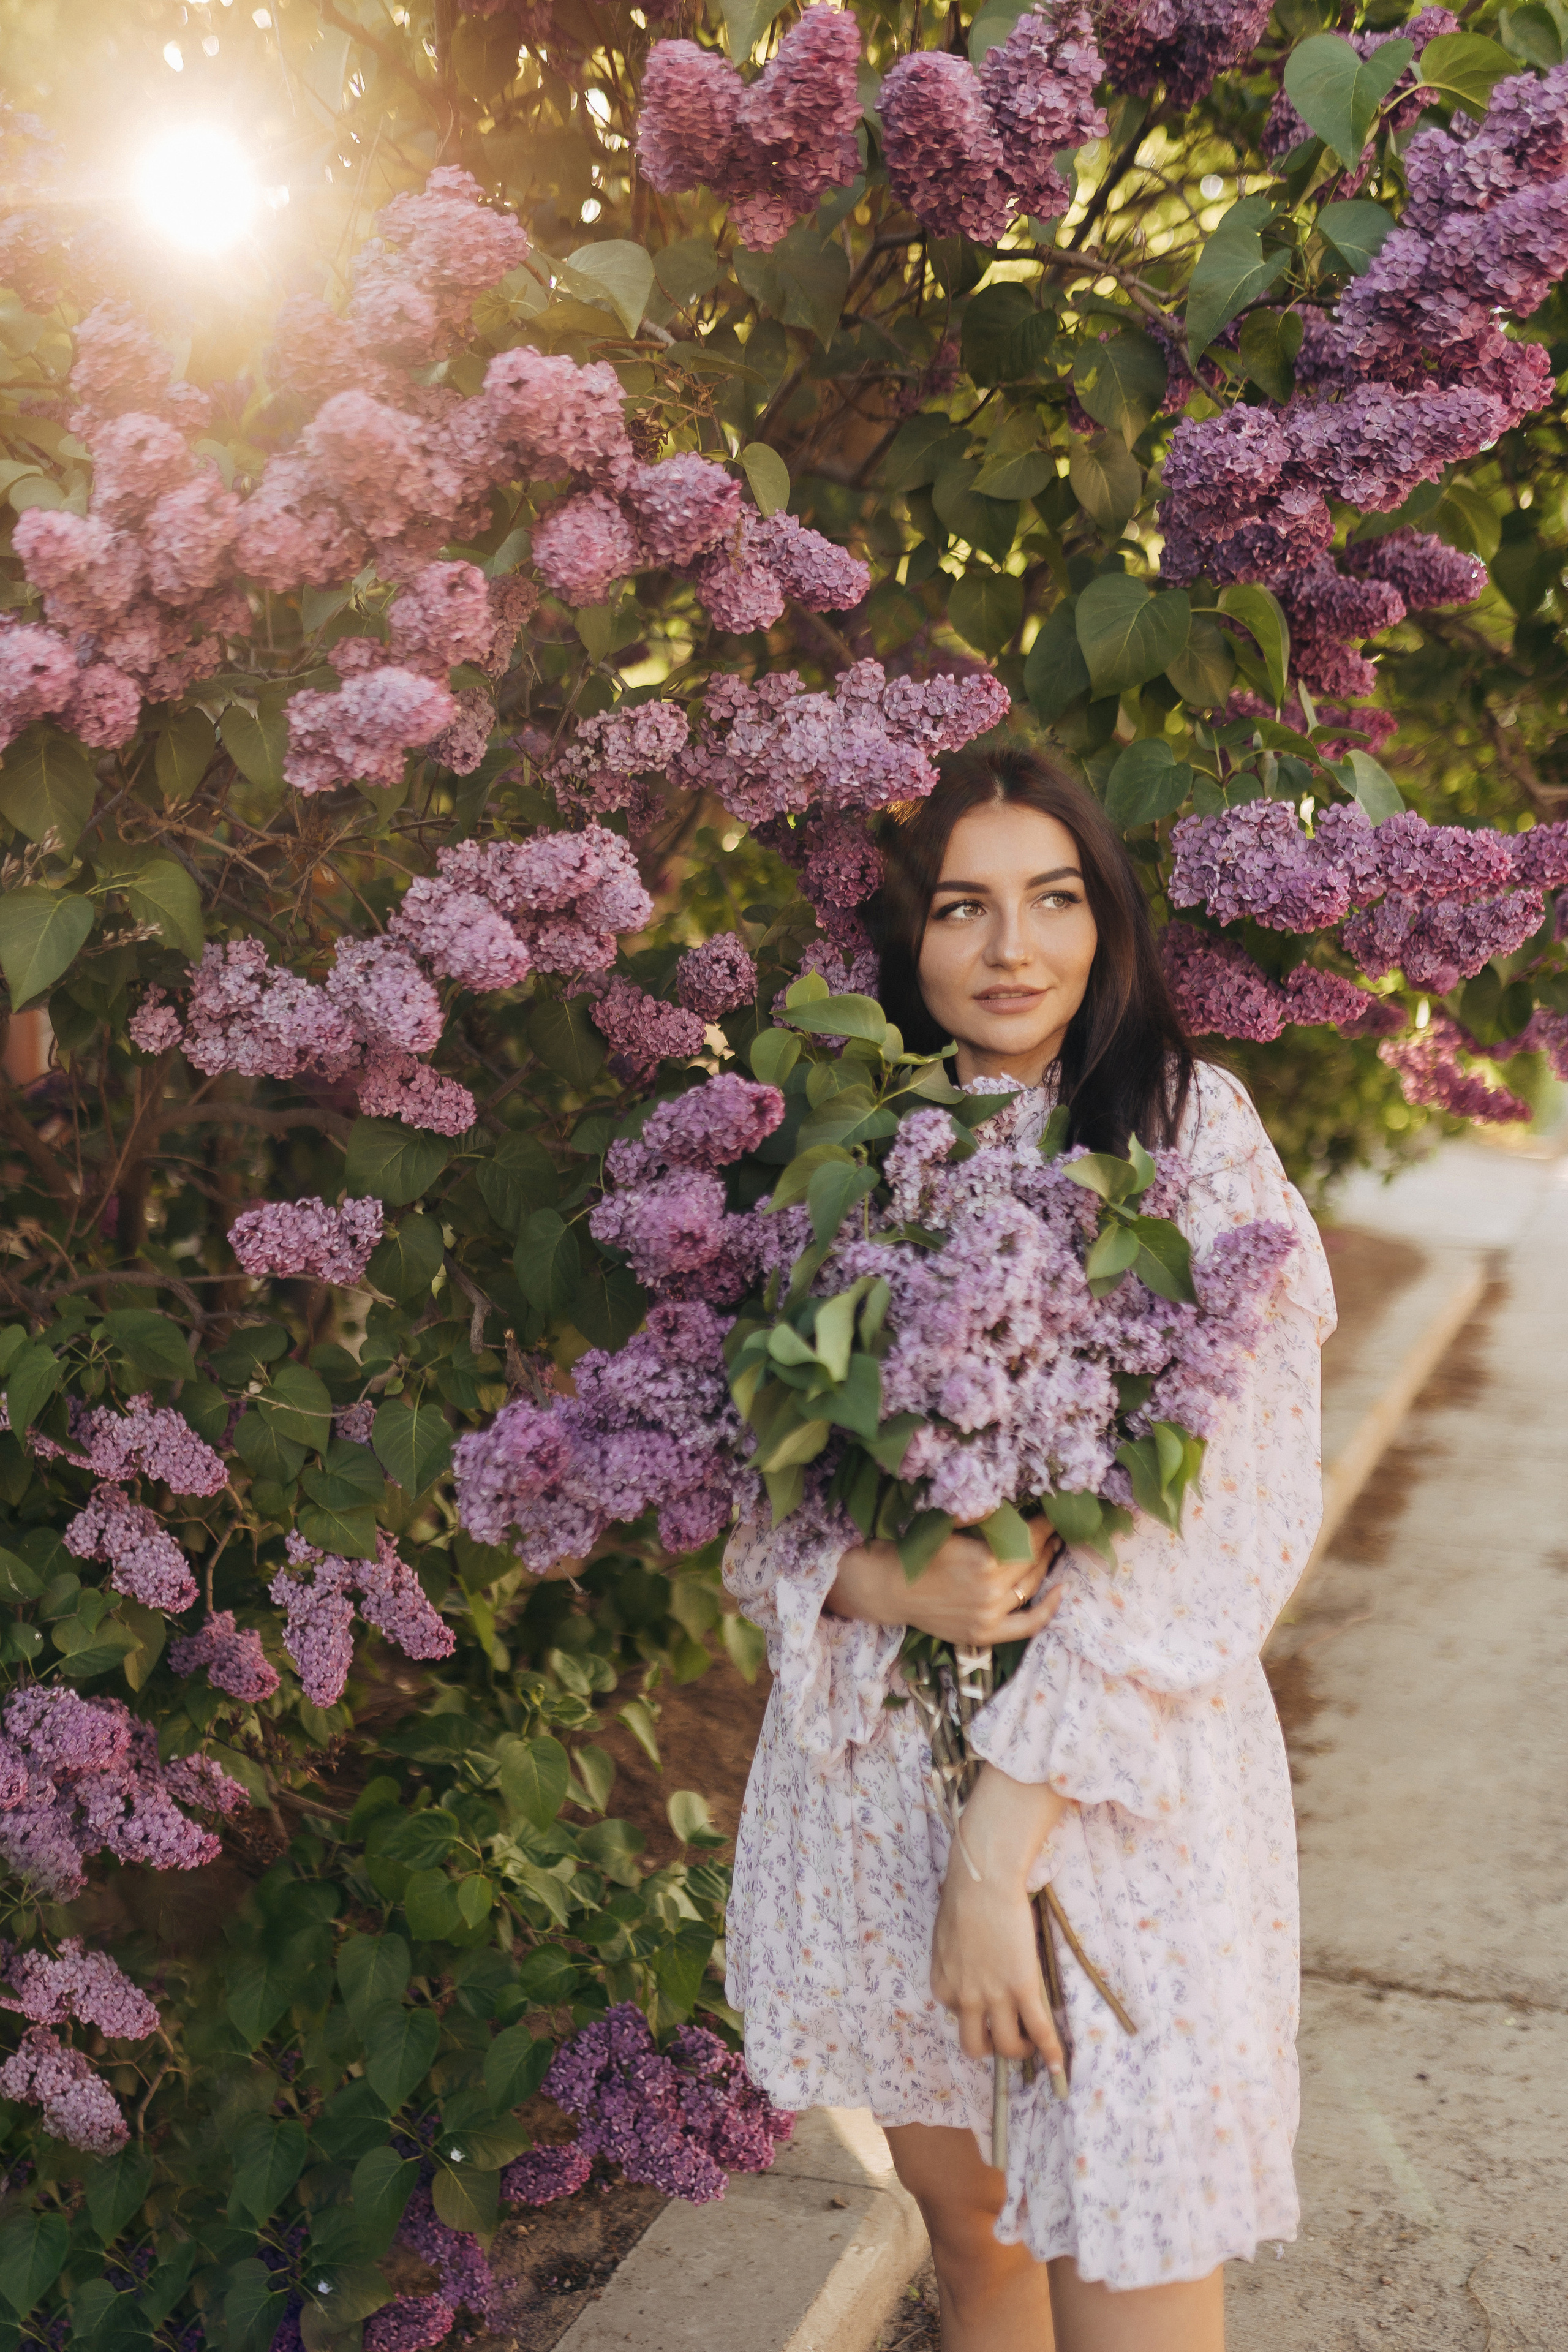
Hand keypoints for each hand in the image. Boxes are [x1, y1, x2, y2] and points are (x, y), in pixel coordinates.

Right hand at [825, 1515, 1062, 1647]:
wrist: (891, 1588)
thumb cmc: (917, 1551)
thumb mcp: (944, 1525)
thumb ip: (976, 1514)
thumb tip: (1004, 1500)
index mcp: (984, 1561)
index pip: (1028, 1540)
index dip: (1043, 1525)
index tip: (1051, 1513)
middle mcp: (991, 1591)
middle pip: (1033, 1562)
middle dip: (1047, 1541)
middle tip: (1055, 1528)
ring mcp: (989, 1615)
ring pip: (1031, 1587)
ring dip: (1046, 1565)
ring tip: (1053, 1548)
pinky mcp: (985, 1633)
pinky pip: (1027, 1625)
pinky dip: (1048, 1610)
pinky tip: (1061, 1591)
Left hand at [929, 1764, 1069, 2083]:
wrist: (983, 1881)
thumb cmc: (964, 1895)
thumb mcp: (948, 1935)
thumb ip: (955, 1959)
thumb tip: (970, 1960)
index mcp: (943, 1983)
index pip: (955, 2015)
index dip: (973, 2013)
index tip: (985, 2006)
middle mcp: (964, 1998)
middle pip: (975, 2045)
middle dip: (991, 2047)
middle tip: (1006, 2037)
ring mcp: (993, 1997)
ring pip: (1007, 2045)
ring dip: (1020, 2050)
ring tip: (1032, 2042)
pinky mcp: (1022, 1989)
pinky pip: (1039, 2030)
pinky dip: (1050, 2052)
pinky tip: (1058, 2065)